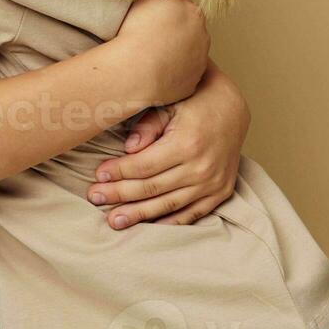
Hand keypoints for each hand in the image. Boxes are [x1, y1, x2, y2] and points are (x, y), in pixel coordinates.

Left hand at [87, 65, 249, 228]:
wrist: (233, 108)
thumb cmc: (195, 101)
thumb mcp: (170, 103)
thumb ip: (148, 125)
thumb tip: (128, 149)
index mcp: (187, 143)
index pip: (143, 166)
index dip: (118, 172)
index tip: (98, 176)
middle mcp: (201, 167)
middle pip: (152, 188)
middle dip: (120, 194)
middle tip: (95, 198)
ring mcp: (212, 183)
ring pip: (168, 205)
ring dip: (139, 214)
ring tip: (114, 220)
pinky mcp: (220, 192)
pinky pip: (191, 214)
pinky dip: (168, 222)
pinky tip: (148, 227)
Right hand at [112, 0, 209, 107]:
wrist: (137, 73)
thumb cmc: (138, 32)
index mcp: (193, 12)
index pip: (178, 6)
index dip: (160, 11)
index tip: (147, 19)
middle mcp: (203, 36)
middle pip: (185, 28)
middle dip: (171, 30)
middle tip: (147, 36)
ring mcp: (200, 61)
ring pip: (186, 51)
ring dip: (173, 50)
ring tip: (150, 54)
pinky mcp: (193, 81)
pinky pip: (182, 72)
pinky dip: (172, 70)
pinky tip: (155, 69)